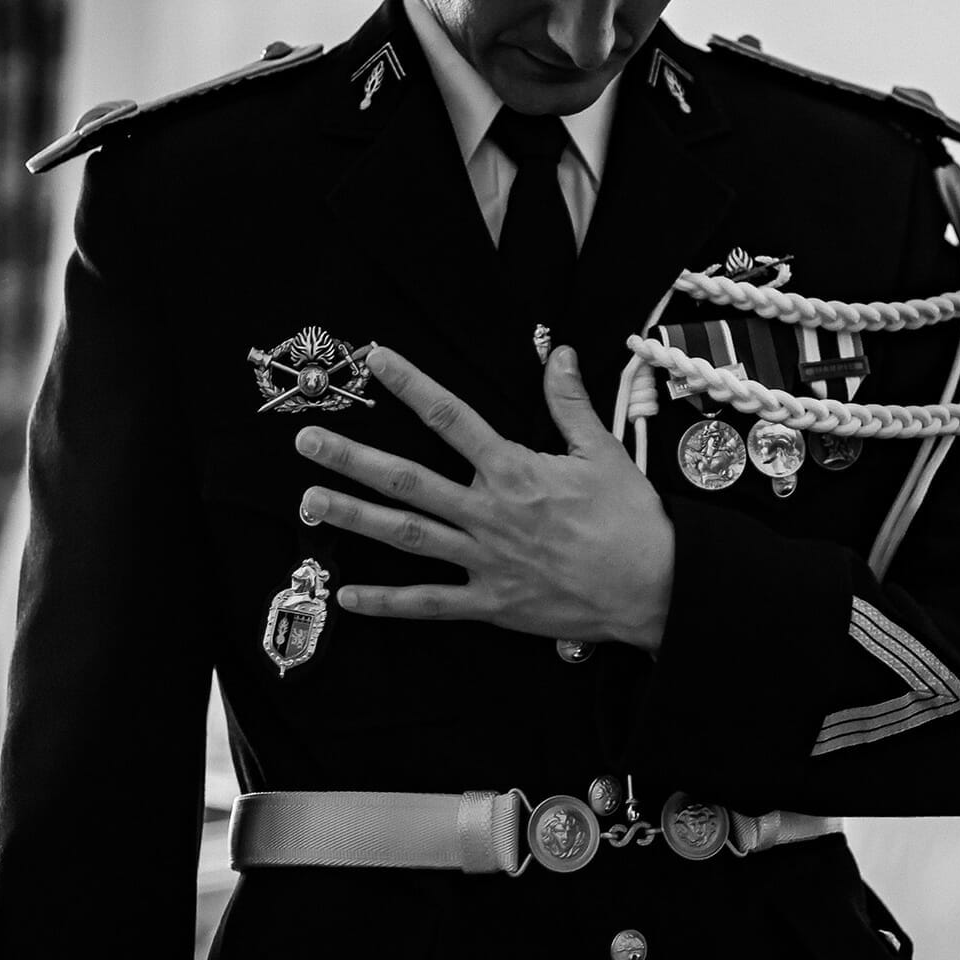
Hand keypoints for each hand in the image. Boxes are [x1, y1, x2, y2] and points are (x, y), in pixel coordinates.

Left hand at [294, 345, 675, 650]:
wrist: (652, 586)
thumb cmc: (631, 520)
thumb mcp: (604, 451)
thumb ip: (570, 404)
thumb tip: (558, 355)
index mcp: (515, 470)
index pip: (451, 417)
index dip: (411, 384)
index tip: (376, 361)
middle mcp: (489, 512)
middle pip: (408, 479)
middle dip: (354, 458)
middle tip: (307, 441)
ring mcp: (485, 560)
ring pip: (407, 535)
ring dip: (355, 517)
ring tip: (311, 503)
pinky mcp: (491, 603)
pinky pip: (430, 603)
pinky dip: (388, 603)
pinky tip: (349, 597)